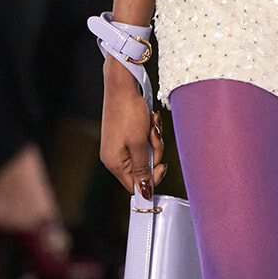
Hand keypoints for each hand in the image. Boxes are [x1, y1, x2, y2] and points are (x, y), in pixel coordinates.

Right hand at [99, 58, 164, 198]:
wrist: (122, 85)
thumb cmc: (128, 111)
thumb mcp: (139, 143)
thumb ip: (143, 170)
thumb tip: (145, 193)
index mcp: (114, 163)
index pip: (135, 185)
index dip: (151, 179)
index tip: (163, 165)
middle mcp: (115, 157)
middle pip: (143, 169)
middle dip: (155, 152)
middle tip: (153, 136)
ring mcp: (120, 145)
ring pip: (147, 154)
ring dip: (154, 140)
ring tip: (151, 124)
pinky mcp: (126, 135)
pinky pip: (144, 142)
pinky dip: (150, 132)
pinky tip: (150, 119)